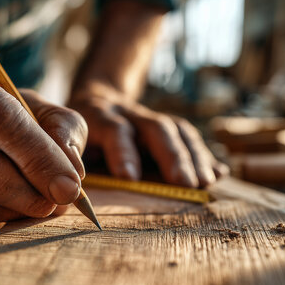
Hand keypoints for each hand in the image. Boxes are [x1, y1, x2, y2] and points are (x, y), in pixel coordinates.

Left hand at [70, 95, 227, 187]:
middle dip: (173, 155)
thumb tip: (72, 188)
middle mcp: (129, 114)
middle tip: (186, 184)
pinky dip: (205, 155)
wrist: (97, 97)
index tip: (130, 178)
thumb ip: (70, 155)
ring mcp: (151, 118)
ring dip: (195, 156)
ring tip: (207, 182)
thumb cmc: (79, 131)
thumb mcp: (65, 136)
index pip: (114, 129)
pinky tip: (219, 173)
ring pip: (177, 130)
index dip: (122, 151)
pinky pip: (188, 136)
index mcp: (98, 116)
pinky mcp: (166, 126)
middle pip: (156, 128)